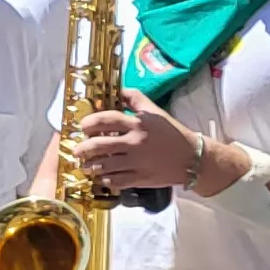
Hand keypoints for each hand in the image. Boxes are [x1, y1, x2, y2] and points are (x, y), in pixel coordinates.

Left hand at [66, 91, 201, 193]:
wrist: (192, 158)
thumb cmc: (171, 132)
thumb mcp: (155, 112)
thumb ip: (135, 99)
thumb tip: (117, 89)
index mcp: (138, 124)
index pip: (107, 119)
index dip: (90, 122)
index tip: (82, 126)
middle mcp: (135, 142)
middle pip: (100, 145)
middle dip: (83, 148)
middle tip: (77, 150)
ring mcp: (137, 162)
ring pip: (105, 165)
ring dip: (91, 165)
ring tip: (86, 165)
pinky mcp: (140, 179)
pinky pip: (116, 180)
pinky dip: (106, 179)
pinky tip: (102, 176)